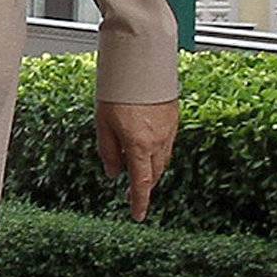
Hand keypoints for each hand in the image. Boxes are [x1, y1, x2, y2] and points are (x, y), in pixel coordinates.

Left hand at [96, 100, 178, 222]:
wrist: (140, 61)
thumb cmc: (118, 89)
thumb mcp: (102, 123)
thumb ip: (108, 151)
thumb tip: (113, 172)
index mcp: (139, 144)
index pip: (141, 182)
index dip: (140, 201)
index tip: (138, 215)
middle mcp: (158, 140)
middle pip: (155, 173)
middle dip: (146, 185)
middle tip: (134, 193)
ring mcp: (169, 129)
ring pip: (164, 159)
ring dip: (152, 169)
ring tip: (139, 171)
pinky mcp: (174, 117)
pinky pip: (168, 144)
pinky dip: (159, 152)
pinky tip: (149, 148)